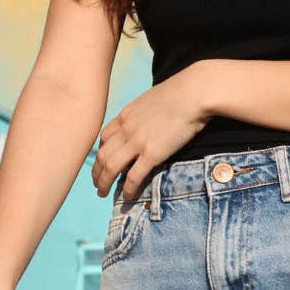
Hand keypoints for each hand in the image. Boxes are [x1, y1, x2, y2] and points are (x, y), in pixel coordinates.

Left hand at [92, 66, 212, 199]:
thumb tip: (148, 120)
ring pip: (110, 168)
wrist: (194, 93)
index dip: (100, 152)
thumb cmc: (181, 92)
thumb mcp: (152, 99)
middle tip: (96, 183)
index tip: (101, 162)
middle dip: (96, 172)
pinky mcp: (152, 153)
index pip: (104, 137)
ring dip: (104, 183)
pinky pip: (133, 176)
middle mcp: (126, 129)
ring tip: (102, 193)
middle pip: (102, 155)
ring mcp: (137, 142)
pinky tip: (127, 196)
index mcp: (126, 115)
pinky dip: (127, 188)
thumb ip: (144, 113)